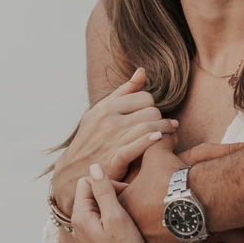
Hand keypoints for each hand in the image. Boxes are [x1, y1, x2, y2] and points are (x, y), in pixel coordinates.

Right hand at [51, 68, 177, 214]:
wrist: (73, 171)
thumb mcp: (101, 111)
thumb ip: (124, 91)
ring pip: (149, 126)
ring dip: (165, 129)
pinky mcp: (115, 159)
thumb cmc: (91, 138)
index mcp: (107, 107)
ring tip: (170, 132)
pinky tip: (159, 139)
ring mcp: (112, 139)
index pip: (144, 97)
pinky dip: (151, 140)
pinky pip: (139, 145)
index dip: (151, 106)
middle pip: (151, 112)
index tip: (152, 115)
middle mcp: (109, 121)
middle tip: (166, 125)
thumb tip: (142, 71)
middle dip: (160, 119)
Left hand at [70, 164, 161, 242]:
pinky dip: (111, 218)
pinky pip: (100, 220)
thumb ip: (103, 191)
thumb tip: (94, 167)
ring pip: (96, 207)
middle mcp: (78, 225)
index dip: (106, 183)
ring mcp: (85, 235)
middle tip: (127, 204)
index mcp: (80, 216)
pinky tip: (123, 228)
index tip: (123, 194)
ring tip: (127, 217)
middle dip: (109, 193)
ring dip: (112, 206)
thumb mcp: (116, 216)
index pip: (87, 181)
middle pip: (90, 193)